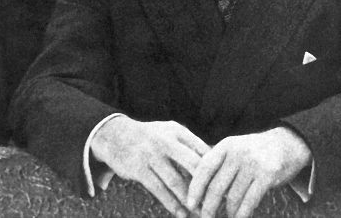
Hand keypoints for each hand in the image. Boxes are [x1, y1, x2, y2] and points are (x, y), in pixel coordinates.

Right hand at [91, 116, 210, 217]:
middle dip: (206, 186)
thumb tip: (215, 167)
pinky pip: (159, 189)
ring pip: (176, 181)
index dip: (216, 170)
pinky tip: (180, 213)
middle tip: (217, 203)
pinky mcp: (139, 168)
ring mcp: (151, 154)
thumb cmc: (150, 137)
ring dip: (189, 199)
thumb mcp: (169, 133)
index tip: (226, 186)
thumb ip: (189, 146)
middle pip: (193, 165)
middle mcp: (165, 141)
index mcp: (177, 131)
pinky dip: (171, 203)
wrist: (114, 135)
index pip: (203, 151)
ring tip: (200, 212)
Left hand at [186, 127, 311, 217]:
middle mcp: (237, 153)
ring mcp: (253, 163)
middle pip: (217, 186)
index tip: (190, 204)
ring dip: (228, 212)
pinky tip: (239, 217)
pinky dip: (242, 213)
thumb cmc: (255, 150)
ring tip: (227, 217)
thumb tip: (195, 184)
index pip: (204, 168)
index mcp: (225, 145)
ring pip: (233, 196)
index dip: (195, 187)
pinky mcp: (267, 175)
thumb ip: (218, 161)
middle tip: (205, 217)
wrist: (288, 143)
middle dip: (209, 206)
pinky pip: (249, 200)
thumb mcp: (234, 147)